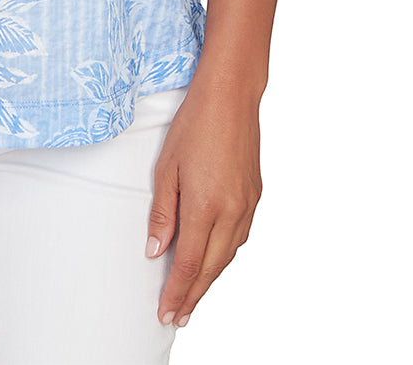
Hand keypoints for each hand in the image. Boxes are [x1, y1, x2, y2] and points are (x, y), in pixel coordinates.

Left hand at [144, 80, 262, 327]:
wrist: (231, 97)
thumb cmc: (194, 125)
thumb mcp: (166, 168)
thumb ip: (162, 213)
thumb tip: (156, 250)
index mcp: (206, 206)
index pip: (189, 264)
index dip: (177, 293)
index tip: (166, 313)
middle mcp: (232, 212)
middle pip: (212, 268)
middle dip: (194, 296)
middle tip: (178, 316)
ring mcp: (248, 205)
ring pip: (229, 256)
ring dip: (211, 278)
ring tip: (194, 295)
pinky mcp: (256, 196)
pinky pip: (240, 237)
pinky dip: (225, 255)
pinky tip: (215, 258)